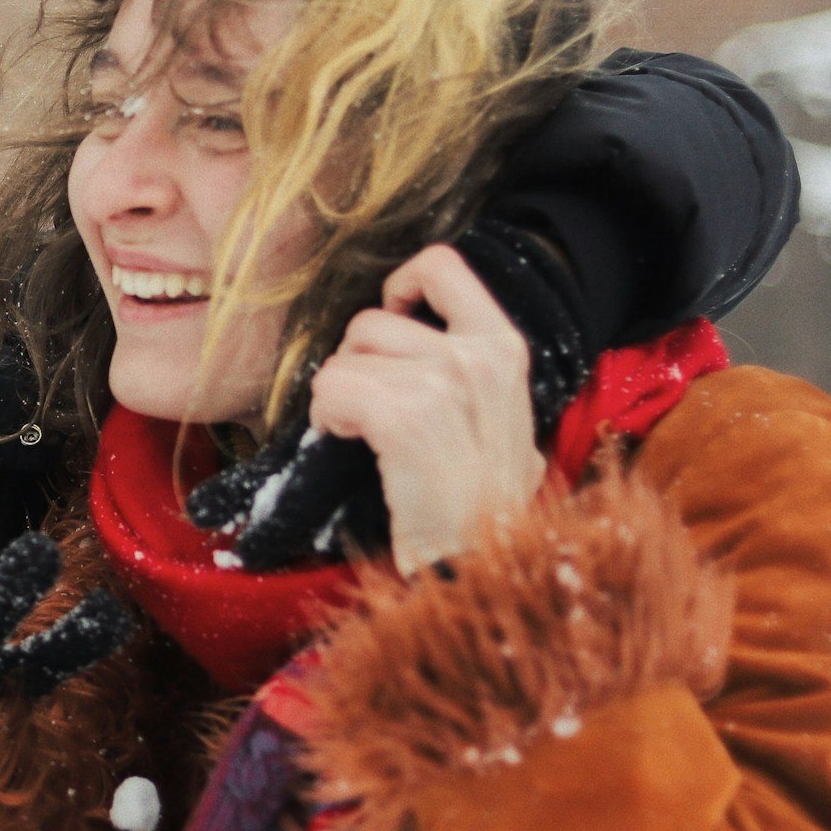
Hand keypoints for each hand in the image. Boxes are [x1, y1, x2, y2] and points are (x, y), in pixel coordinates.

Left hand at [305, 243, 544, 574]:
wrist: (484, 565)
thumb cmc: (484, 502)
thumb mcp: (502, 418)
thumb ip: (470, 368)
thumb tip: (414, 332)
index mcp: (504, 347)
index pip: (443, 265)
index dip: (401, 283)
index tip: (391, 318)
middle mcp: (477, 356)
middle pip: (372, 320)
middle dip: (356, 362)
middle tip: (369, 408)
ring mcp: (442, 384)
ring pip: (344, 359)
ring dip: (338, 397)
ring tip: (364, 436)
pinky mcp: (404, 419)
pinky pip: (332, 390)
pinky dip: (326, 417)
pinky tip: (347, 442)